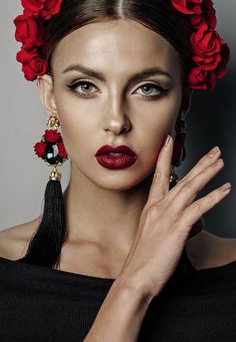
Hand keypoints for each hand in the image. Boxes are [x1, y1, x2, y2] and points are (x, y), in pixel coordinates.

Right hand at [116, 135, 230, 298]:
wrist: (134, 278)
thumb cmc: (143, 260)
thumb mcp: (155, 236)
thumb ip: (173, 223)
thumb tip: (191, 220)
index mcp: (151, 207)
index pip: (159, 176)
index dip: (164, 156)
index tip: (169, 140)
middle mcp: (158, 207)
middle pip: (181, 179)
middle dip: (199, 163)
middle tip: (214, 151)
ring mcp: (167, 216)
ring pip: (190, 188)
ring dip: (207, 173)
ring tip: (220, 162)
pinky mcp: (176, 228)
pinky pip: (198, 208)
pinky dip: (213, 198)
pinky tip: (225, 190)